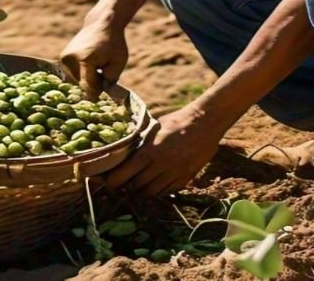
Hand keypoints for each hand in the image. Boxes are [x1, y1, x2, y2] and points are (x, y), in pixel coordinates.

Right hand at [60, 19, 127, 98]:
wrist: (102, 24)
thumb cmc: (113, 44)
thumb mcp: (118, 63)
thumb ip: (109, 81)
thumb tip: (96, 95)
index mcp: (84, 60)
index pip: (88, 87)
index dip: (96, 94)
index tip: (102, 97)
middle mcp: (70, 60)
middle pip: (82, 85)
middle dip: (94, 83)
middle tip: (103, 70)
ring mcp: (64, 59)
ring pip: (78, 81)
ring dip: (88, 78)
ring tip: (97, 63)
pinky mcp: (62, 59)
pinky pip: (74, 75)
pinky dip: (83, 73)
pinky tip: (90, 62)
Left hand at [104, 107, 222, 197]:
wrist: (205, 122)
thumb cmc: (176, 121)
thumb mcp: (154, 128)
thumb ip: (140, 142)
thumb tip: (121, 150)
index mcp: (150, 150)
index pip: (125, 173)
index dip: (113, 182)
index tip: (108, 183)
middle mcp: (162, 165)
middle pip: (137, 186)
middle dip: (127, 188)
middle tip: (121, 186)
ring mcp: (175, 173)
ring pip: (152, 192)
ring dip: (142, 192)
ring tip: (137, 188)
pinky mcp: (186, 178)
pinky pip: (167, 191)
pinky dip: (158, 191)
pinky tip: (154, 185)